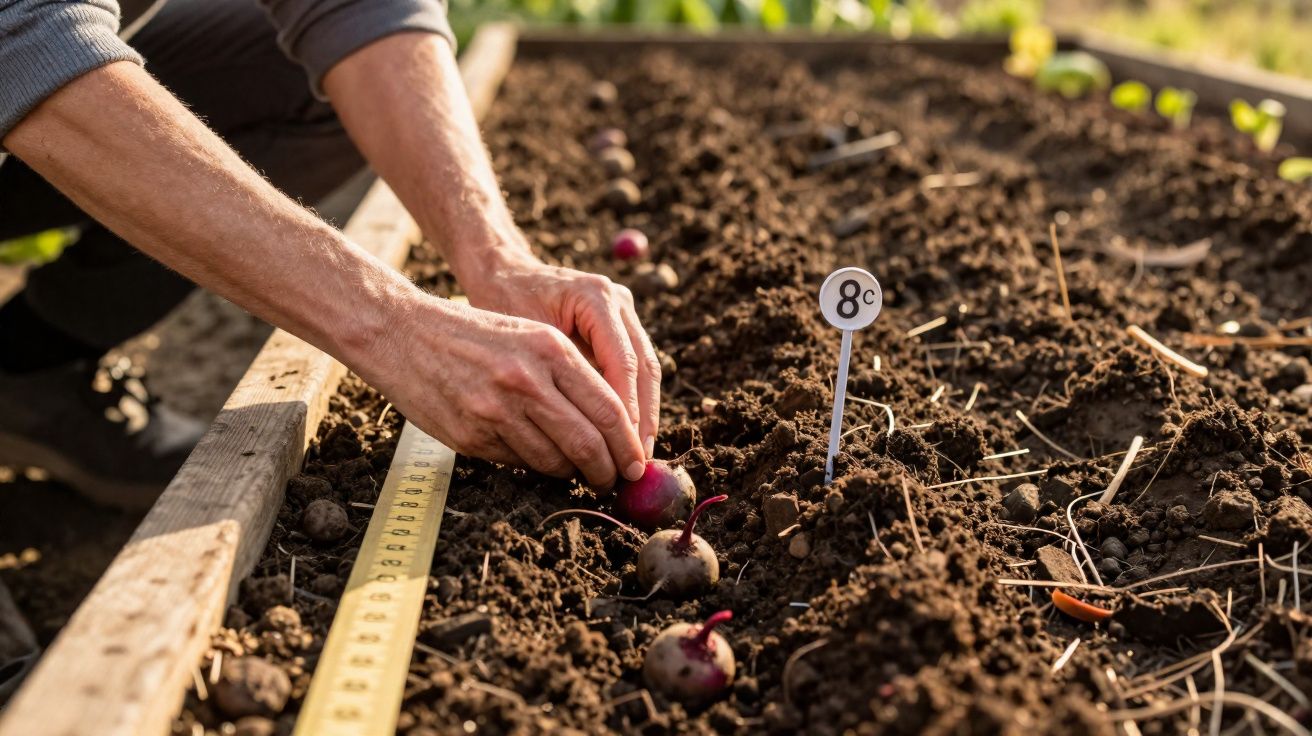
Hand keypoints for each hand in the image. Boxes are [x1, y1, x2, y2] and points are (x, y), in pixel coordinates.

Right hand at [363, 294, 646, 487]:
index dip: (628, 444)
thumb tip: (612, 428)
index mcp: (550, 349)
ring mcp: (497, 411)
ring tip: (577, 471)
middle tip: (614, 480)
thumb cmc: (474, 334)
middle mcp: (526, 380)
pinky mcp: (472, 436)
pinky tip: (536, 457)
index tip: (637, 462)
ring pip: (555, 461)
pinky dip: (534, 466)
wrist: (403, 334)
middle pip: (588, 443)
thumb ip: (570, 375)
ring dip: (572, 473)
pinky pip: (519, 464)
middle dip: (609, 470)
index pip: (608, 409)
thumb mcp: (529, 336)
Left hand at [458, 253, 661, 459]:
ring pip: (647, 369)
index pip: (622, 361)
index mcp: (595, 297)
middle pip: (644, 367)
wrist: (504, 271)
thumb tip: (578, 432)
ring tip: (637, 453)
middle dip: (642, 418)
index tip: (624, 446)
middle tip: (637, 460)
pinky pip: (635, 368)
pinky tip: (628, 434)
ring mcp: (624, 311)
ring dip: (644, 413)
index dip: (626, 408)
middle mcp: (617, 301)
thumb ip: (554, 377)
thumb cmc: (503, 302)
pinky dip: (633, 401)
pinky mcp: (621, 325)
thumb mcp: (522, 340)